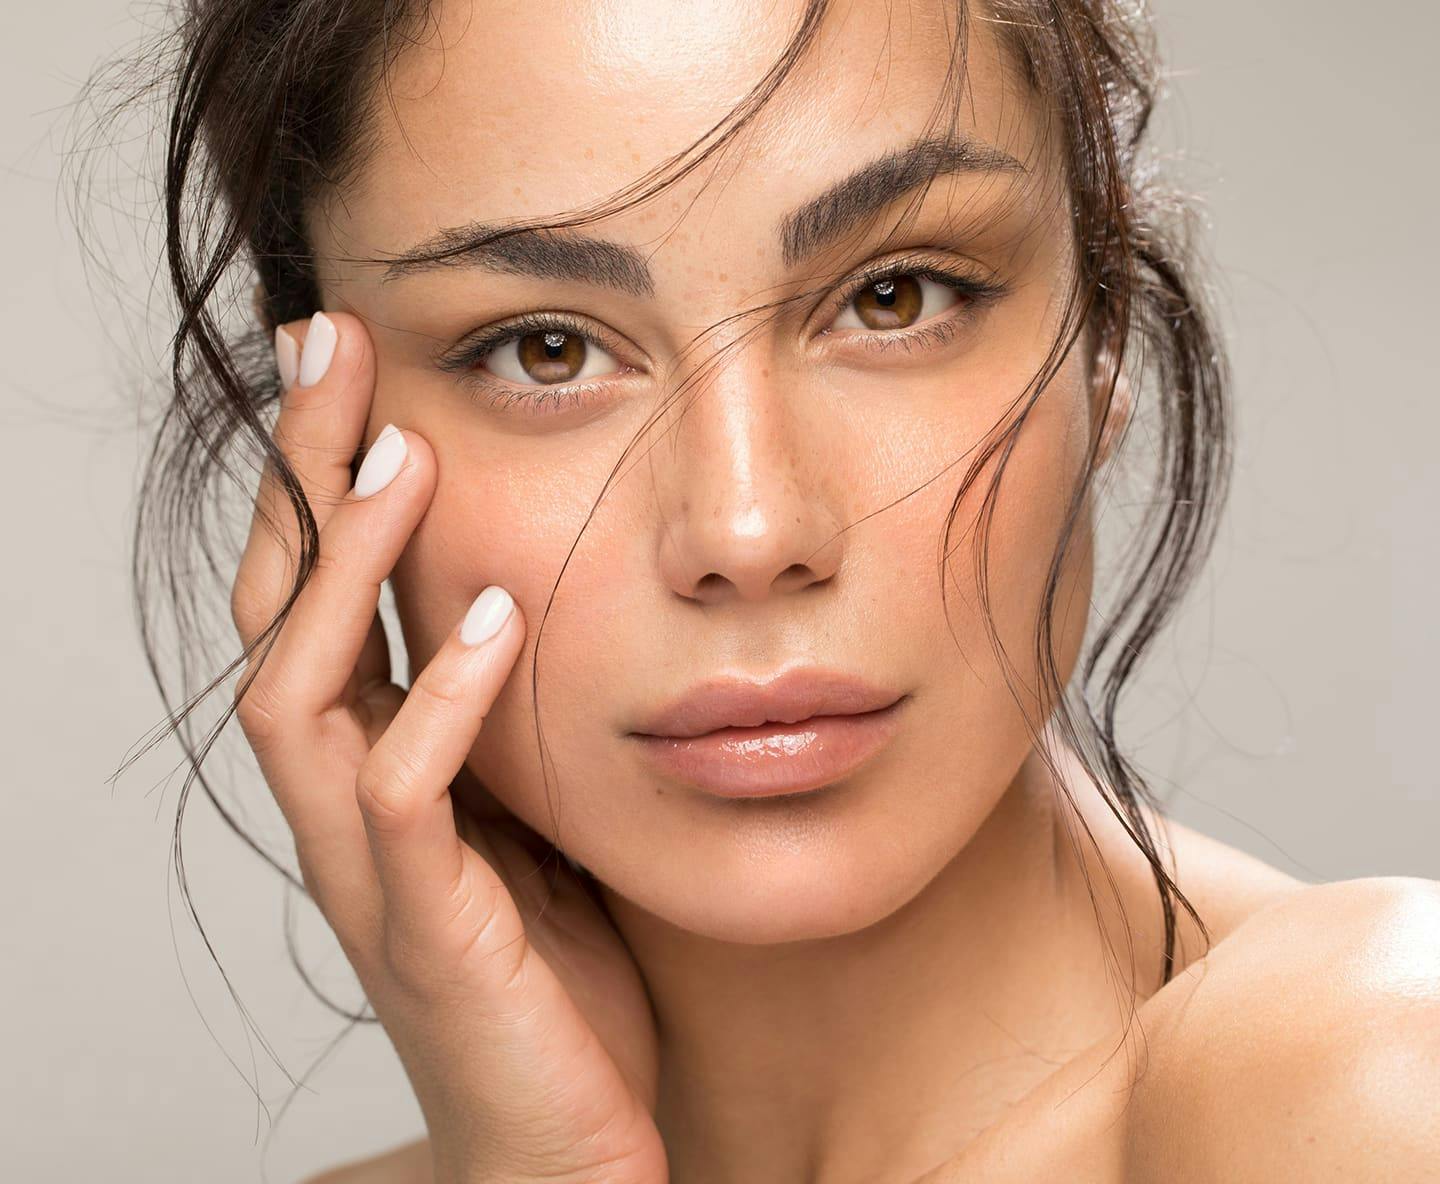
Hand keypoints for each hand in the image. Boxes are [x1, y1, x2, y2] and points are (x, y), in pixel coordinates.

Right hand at [230, 311, 666, 1183]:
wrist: (568, 1147)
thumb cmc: (557, 975)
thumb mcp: (535, 813)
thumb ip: (509, 718)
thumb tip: (540, 593)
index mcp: (371, 765)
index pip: (314, 596)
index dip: (319, 478)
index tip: (349, 358)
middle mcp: (342, 805)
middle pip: (277, 614)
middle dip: (300, 479)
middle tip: (326, 345)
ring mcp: (371, 872)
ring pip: (301, 696)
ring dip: (346, 573)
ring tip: (397, 458)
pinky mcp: (427, 932)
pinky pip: (402, 801)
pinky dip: (436, 703)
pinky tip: (487, 619)